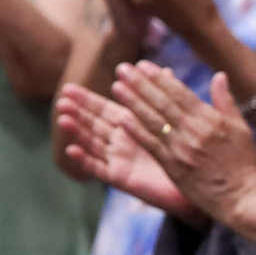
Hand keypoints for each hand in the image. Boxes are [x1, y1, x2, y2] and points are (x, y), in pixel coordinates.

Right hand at [56, 83, 196, 220]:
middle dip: (77, 111)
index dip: (86, 99)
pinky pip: (99, 168)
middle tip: (61, 99)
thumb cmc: (186, 154)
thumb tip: (167, 70)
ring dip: (77, 131)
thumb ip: (167, 97)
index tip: (69, 87)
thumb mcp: (175, 122)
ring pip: (92, 142)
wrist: (194, 184)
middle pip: (93, 123)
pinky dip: (84, 160)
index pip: (104, 109)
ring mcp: (118, 159)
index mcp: (131, 125)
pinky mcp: (119, 177)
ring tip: (63, 119)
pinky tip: (72, 150)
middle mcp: (120, 141)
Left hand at [110, 63, 255, 226]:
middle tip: (122, 68)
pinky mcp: (172, 166)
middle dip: (140, 84)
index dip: (159, 78)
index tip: (142, 65)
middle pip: (162, 103)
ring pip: (152, 120)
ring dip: (133, 102)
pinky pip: (151, 145)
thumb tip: (219, 75)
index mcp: (210, 119)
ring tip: (116, 87)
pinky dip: (136, 130)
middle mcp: (193, 131)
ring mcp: (181, 149)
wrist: (241, 198)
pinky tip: (122, 118)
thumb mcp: (240, 128)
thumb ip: (226, 101)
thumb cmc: (243, 162)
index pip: (179, 93)